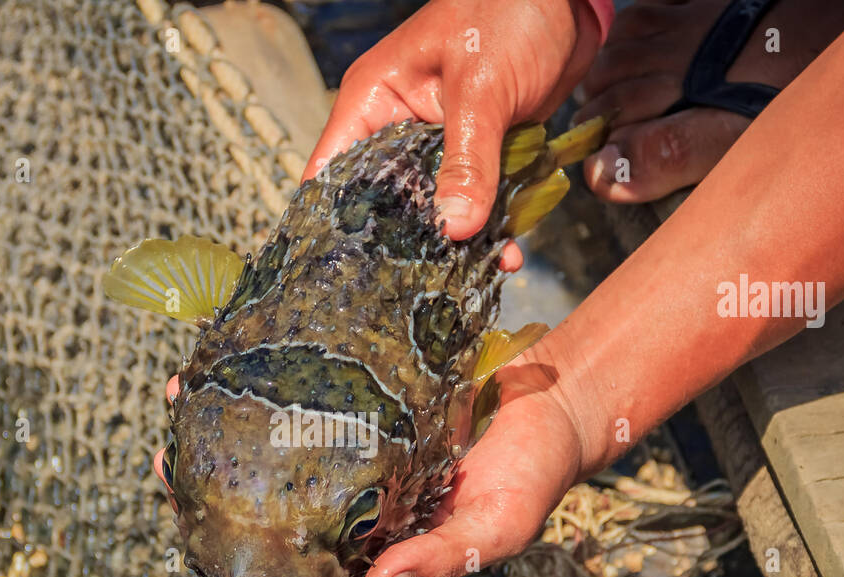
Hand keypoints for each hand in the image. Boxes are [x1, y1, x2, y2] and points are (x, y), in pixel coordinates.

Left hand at [162, 340, 596, 576]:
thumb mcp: (495, 526)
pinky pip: (305, 401)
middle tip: (167, 474)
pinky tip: (235, 365)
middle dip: (218, 502)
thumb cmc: (531, 477)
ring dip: (230, 435)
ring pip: (280, 455)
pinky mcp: (363, 405)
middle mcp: (360, 506)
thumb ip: (440, 558)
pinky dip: (271, 387)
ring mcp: (357, 454)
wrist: (556, 401)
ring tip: (182, 407)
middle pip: (278, 516)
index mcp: (384, 548)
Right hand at [303, 0, 602, 269]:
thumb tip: (452, 229)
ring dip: (459, 242)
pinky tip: (508, 254)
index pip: (333, 172)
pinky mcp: (480, 151)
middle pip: (388, 202)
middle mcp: (399, 126)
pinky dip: (492, 226)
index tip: (353, 270)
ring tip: (476, 274)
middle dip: (408, 243)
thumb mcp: (481, 89)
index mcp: (374, 102)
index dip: (336, 223)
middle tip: (422, 283)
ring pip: (437, 207)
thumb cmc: (509, 11)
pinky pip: (477, 199)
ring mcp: (440, 142)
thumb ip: (467, 160)